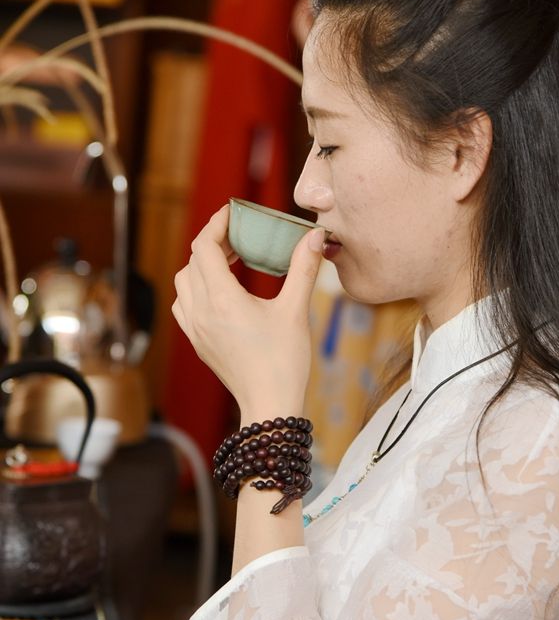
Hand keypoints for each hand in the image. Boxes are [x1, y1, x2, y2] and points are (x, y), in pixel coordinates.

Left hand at [172, 205, 323, 421]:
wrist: (269, 405)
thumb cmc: (284, 361)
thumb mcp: (297, 311)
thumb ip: (303, 268)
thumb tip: (315, 236)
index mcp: (222, 299)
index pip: (204, 247)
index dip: (217, 224)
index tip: (233, 213)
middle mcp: (201, 312)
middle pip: (192, 261)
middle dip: (213, 243)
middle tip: (239, 236)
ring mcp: (195, 329)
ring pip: (183, 282)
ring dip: (201, 265)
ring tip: (230, 262)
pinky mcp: (197, 342)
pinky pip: (184, 305)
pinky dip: (196, 289)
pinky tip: (220, 292)